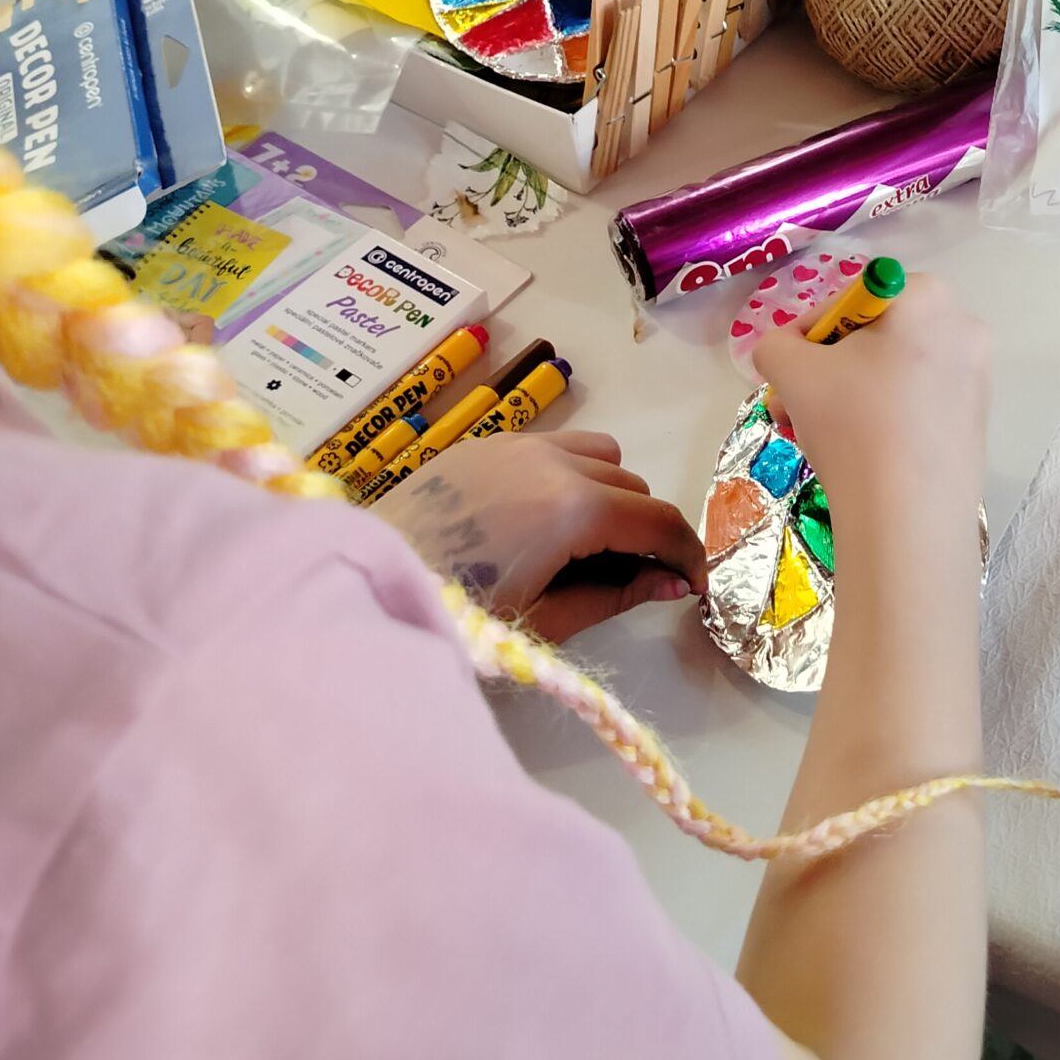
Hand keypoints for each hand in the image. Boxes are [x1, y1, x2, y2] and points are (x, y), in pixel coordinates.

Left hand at [376, 430, 707, 645]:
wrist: (368, 580)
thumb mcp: (547, 617)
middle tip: (626, 577)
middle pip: (633, 486)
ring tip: (581, 541)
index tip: (691, 586)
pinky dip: (568, 473)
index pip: (659, 522)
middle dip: (643, 529)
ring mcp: (518, 443)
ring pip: (600, 454)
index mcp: (575, 508)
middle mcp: (555, 460)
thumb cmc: (460, 613)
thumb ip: (618, 594)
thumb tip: (673, 583)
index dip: (686, 556)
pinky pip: (554, 445)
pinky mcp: (485, 442)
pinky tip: (537, 518)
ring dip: (609, 491)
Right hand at [752, 274, 989, 522]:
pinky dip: (884, 419)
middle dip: (828, 370)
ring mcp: (977, 378)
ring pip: (894, 373)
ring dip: (849, 396)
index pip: (850, 298)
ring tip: (817, 436)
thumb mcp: (789, 369)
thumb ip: (775, 344)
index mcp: (924, 297)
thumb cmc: (852, 424)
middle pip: (875, 337)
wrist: (907, 516)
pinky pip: (918, 404)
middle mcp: (962, 327)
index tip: (790, 372)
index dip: (810, 334)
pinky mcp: (976, 423)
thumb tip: (783, 351)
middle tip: (796, 405)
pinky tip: (857, 456)